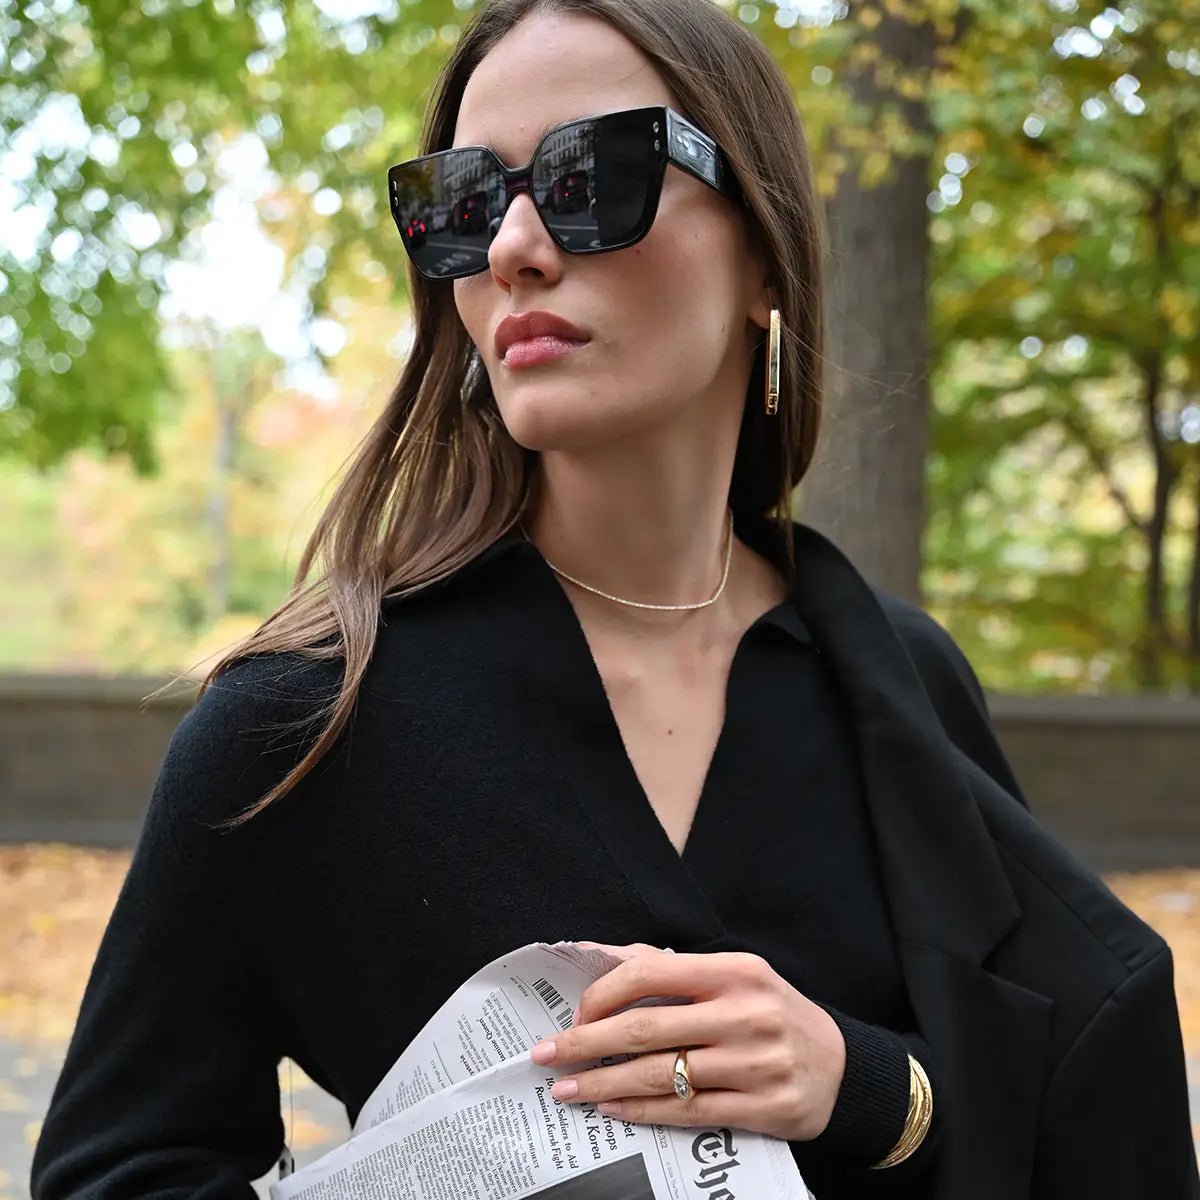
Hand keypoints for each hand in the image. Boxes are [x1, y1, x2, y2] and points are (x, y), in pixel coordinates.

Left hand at [529, 942, 845, 1141]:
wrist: (843, 1068)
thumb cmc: (772, 1013)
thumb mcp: (734, 976)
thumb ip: (673, 967)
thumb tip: (602, 956)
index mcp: (733, 970)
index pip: (649, 972)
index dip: (602, 994)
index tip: (573, 1013)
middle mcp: (744, 1012)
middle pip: (645, 1026)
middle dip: (584, 1043)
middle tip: (545, 1055)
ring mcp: (755, 1062)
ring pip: (659, 1074)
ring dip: (603, 1083)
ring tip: (566, 1089)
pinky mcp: (763, 1107)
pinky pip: (685, 1112)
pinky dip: (640, 1111)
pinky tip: (610, 1109)